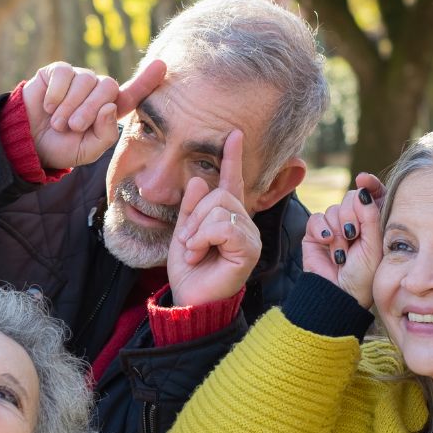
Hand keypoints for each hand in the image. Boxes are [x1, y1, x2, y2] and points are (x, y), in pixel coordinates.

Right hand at [23, 58, 165, 169]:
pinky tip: (48, 106)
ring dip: (70, 106)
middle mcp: (97, 91)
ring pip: (86, 81)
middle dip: (90, 109)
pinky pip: (65, 74)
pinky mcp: (58, 72)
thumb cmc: (62, 148)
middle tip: (73, 127)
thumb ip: (105, 134)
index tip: (161, 65)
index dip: (147, 80)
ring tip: (58, 122)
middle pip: (108, 87)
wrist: (29, 142)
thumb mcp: (87, 151)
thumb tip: (110, 106)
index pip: (133, 94)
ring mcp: (78, 79)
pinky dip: (56, 94)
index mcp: (109, 110)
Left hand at [167, 131, 261, 305]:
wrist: (190, 299)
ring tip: (195, 251)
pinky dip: (204, 238)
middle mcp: (243, 223)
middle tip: (189, 242)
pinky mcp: (249, 249)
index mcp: (227, 217)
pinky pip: (224, 226)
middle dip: (195, 216)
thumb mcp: (183, 232)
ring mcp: (249, 235)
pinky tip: (200, 254)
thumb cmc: (190, 270)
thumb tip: (197, 179)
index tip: (234, 134)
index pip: (231, 182)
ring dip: (196, 231)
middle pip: (219, 194)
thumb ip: (190, 207)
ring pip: (220, 208)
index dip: (232, 158)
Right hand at [301, 172, 384, 307]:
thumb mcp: (374, 244)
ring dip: (337, 230)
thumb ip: (371, 215)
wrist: (338, 293)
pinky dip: (322, 230)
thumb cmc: (362, 275)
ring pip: (333, 209)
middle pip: (350, 198)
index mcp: (373, 223)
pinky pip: (316, 218)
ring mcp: (333, 228)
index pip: (372, 195)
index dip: (369, 185)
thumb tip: (363, 190)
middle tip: (353, 235)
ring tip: (341, 251)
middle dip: (351, 215)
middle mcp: (354, 223)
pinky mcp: (315, 234)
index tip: (364, 179)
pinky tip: (328, 243)